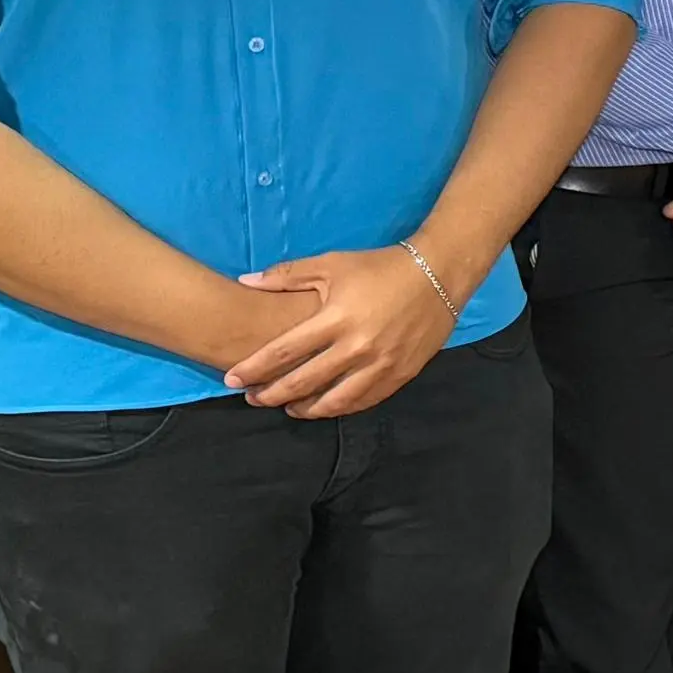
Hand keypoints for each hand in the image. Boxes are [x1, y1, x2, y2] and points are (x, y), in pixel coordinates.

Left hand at [226, 245, 459, 417]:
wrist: (439, 274)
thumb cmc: (380, 267)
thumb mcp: (333, 264)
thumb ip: (287, 276)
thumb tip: (245, 282)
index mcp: (336, 318)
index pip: (284, 352)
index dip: (254, 369)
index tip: (233, 379)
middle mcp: (357, 347)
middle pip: (303, 382)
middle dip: (271, 394)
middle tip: (252, 399)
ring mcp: (381, 364)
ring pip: (335, 401)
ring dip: (305, 409)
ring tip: (288, 408)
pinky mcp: (401, 374)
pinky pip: (365, 400)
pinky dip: (341, 407)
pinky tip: (326, 406)